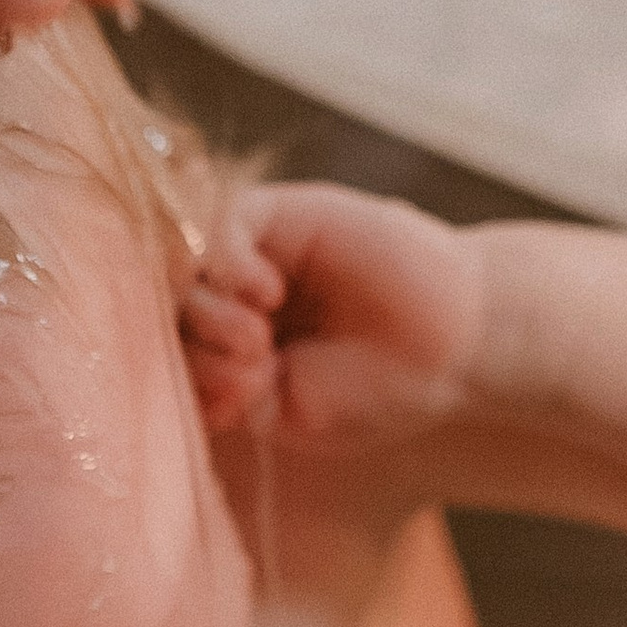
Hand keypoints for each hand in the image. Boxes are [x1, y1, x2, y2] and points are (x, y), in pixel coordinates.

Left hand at [181, 182, 484, 454]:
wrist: (457, 350)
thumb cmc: (380, 389)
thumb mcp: (284, 412)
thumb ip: (223, 389)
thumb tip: (174, 358)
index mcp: (237, 348)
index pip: (170, 352)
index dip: (182, 379)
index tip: (234, 407)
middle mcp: (240, 297)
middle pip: (168, 309)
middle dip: (195, 349)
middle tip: (251, 369)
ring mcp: (260, 253)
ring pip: (186, 266)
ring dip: (209, 314)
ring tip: (259, 341)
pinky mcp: (284, 214)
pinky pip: (222, 221)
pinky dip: (228, 260)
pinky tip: (268, 294)